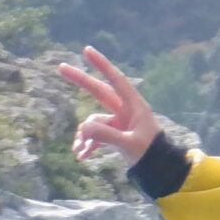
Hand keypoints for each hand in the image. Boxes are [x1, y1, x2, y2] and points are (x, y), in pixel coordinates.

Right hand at [60, 46, 161, 167]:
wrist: (159, 169)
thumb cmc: (150, 154)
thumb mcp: (129, 145)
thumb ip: (107, 135)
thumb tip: (84, 128)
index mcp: (134, 106)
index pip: (116, 80)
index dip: (102, 65)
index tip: (87, 50)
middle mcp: (125, 111)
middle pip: (99, 91)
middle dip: (80, 81)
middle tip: (60, 67)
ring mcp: (118, 122)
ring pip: (92, 122)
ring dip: (84, 136)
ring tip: (80, 151)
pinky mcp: (113, 134)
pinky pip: (94, 135)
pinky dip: (87, 144)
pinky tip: (82, 156)